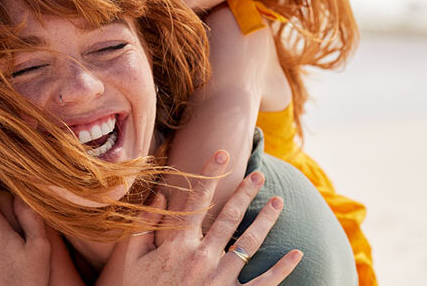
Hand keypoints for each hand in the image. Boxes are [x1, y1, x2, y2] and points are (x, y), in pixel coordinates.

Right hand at [97, 151, 301, 285]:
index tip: (221, 154)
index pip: (196, 202)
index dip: (210, 176)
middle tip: (259, 174)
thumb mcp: (130, 263)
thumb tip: (160, 195)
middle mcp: (202, 257)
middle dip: (245, 193)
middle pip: (229, 217)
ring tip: (279, 201)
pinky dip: (282, 268)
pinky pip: (263, 282)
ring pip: (249, 242)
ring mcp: (220, 278)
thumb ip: (144, 228)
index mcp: (177, 246)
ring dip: (267, 220)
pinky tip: (296, 253)